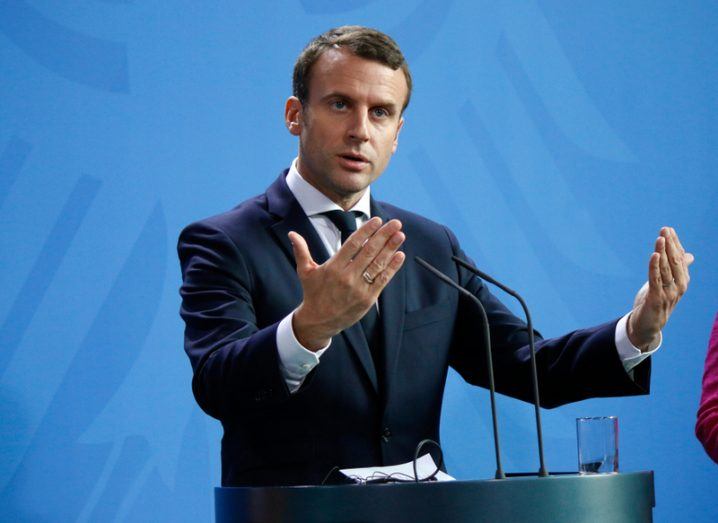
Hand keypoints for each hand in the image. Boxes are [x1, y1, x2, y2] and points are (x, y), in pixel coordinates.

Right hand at [288, 218, 405, 350]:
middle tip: (395, 223)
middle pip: (369, 251)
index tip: (377, 220)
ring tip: (400, 235)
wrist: (319, 321)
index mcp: (333, 267)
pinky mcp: (368, 299)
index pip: (353, 244)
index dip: (366, 231)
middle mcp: (347, 276)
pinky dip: (392, 268)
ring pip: (378, 264)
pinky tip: (400, 255)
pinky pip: (382, 280)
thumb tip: (292, 234)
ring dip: (391, 248)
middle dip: (384, 235)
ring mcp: (359, 288)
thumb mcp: (305, 271)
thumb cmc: (313, 293)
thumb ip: (301, 251)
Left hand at [628, 227, 693, 350]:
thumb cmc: (657, 302)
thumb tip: (689, 255)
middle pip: (675, 261)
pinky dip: (655, 267)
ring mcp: (669, 293)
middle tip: (665, 229)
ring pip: (666, 269)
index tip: (668, 229)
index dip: (675, 244)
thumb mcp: (668, 283)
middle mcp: (679, 286)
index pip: (680, 258)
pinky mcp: (656, 298)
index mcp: (682, 281)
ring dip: (662, 252)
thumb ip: (677, 269)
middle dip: (670, 244)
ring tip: (660, 238)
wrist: (648, 325)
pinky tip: (654, 255)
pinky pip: (656, 279)